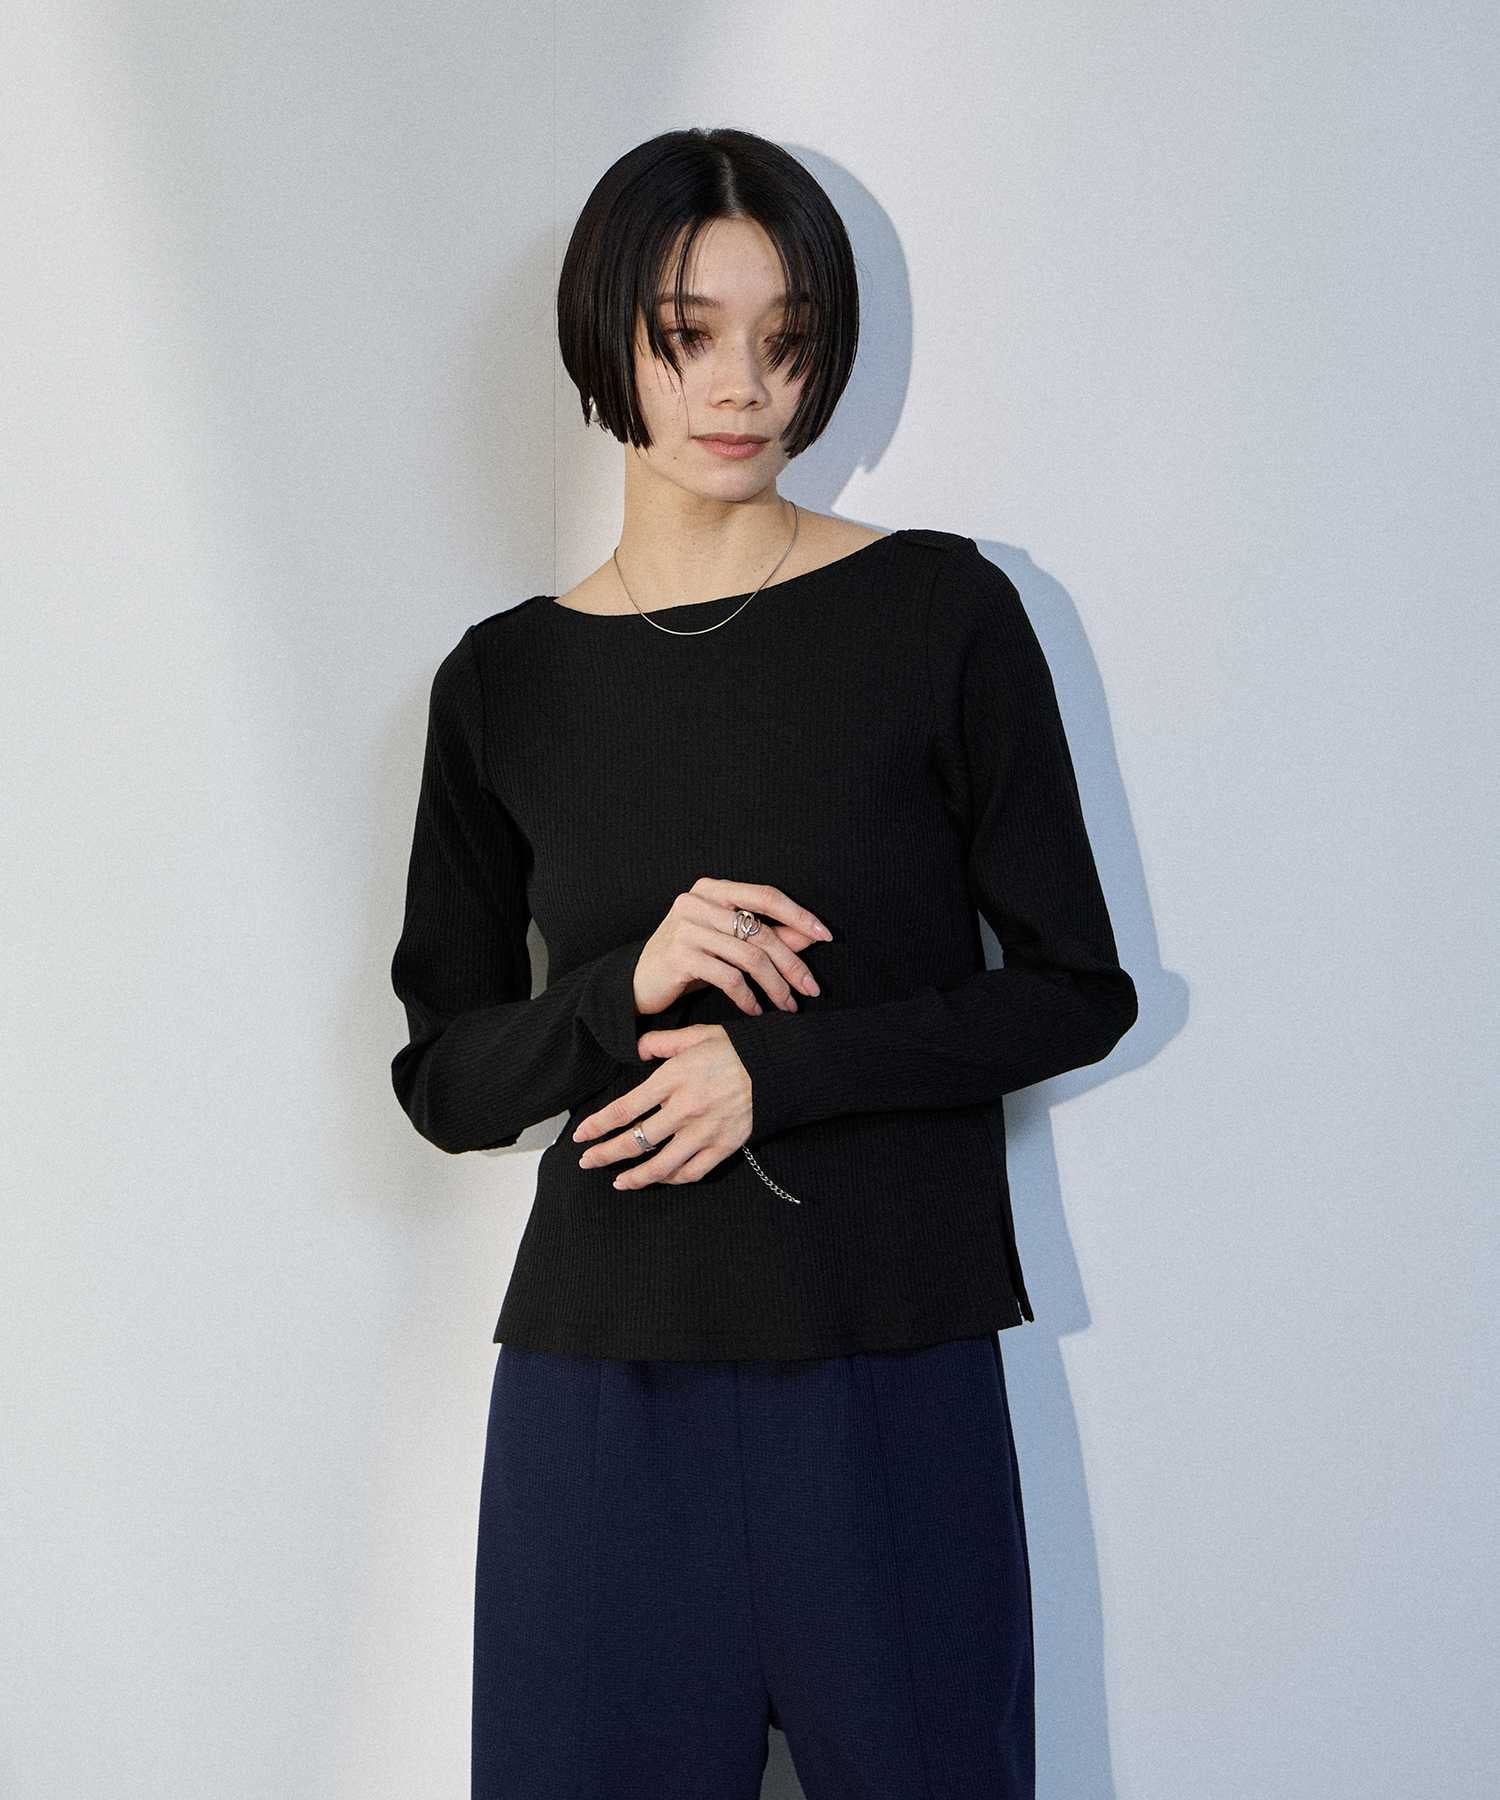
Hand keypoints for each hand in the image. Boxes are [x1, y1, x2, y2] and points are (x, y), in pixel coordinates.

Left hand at [572, 1024, 753, 1188]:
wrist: (778, 1067)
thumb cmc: (735, 1048)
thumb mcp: (696, 1035)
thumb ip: (661, 1042)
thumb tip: (636, 1048)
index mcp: (672, 1080)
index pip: (624, 1109)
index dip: (598, 1126)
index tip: (581, 1136)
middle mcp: (683, 1110)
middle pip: (636, 1142)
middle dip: (606, 1154)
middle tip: (587, 1162)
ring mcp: (704, 1132)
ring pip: (661, 1165)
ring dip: (636, 1177)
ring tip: (619, 1182)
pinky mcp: (724, 1146)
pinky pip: (692, 1171)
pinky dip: (673, 1179)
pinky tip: (660, 1179)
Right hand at [631, 878, 832, 1018]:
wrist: (639, 982)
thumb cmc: (690, 960)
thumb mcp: (728, 944)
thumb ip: (767, 935)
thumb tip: (811, 936)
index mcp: (712, 889)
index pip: (766, 895)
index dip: (799, 915)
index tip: (826, 935)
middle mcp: (697, 902)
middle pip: (761, 931)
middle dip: (792, 963)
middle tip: (811, 988)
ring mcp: (685, 927)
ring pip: (749, 956)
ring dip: (774, 986)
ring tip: (787, 1005)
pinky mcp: (679, 956)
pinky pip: (728, 977)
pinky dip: (747, 998)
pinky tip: (755, 1010)